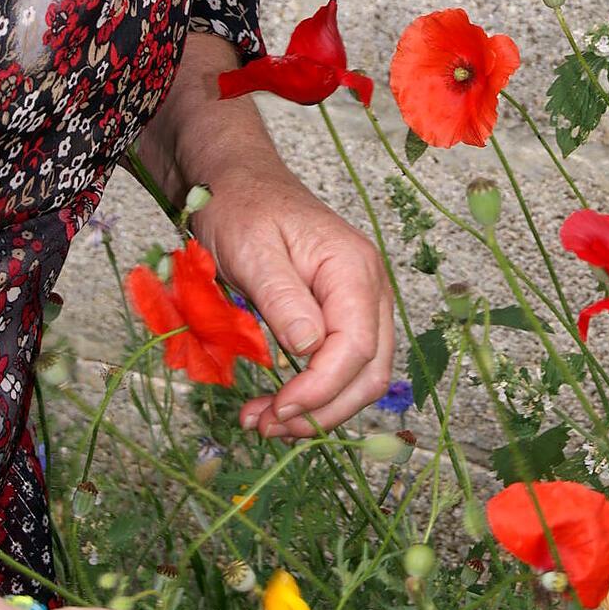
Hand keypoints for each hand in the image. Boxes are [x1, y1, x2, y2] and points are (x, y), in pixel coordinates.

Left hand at [194, 163, 394, 439]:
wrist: (239, 183)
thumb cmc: (242, 208)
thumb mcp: (253, 250)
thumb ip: (283, 298)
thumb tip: (308, 348)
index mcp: (353, 269)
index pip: (355, 348)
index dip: (320, 390)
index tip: (276, 411)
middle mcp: (369, 288)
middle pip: (369, 371)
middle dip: (322, 410)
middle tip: (267, 426)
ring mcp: (361, 302)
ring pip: (360, 375)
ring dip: (318, 409)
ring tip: (265, 421)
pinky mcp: (342, 315)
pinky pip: (343, 365)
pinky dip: (315, 392)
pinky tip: (278, 403)